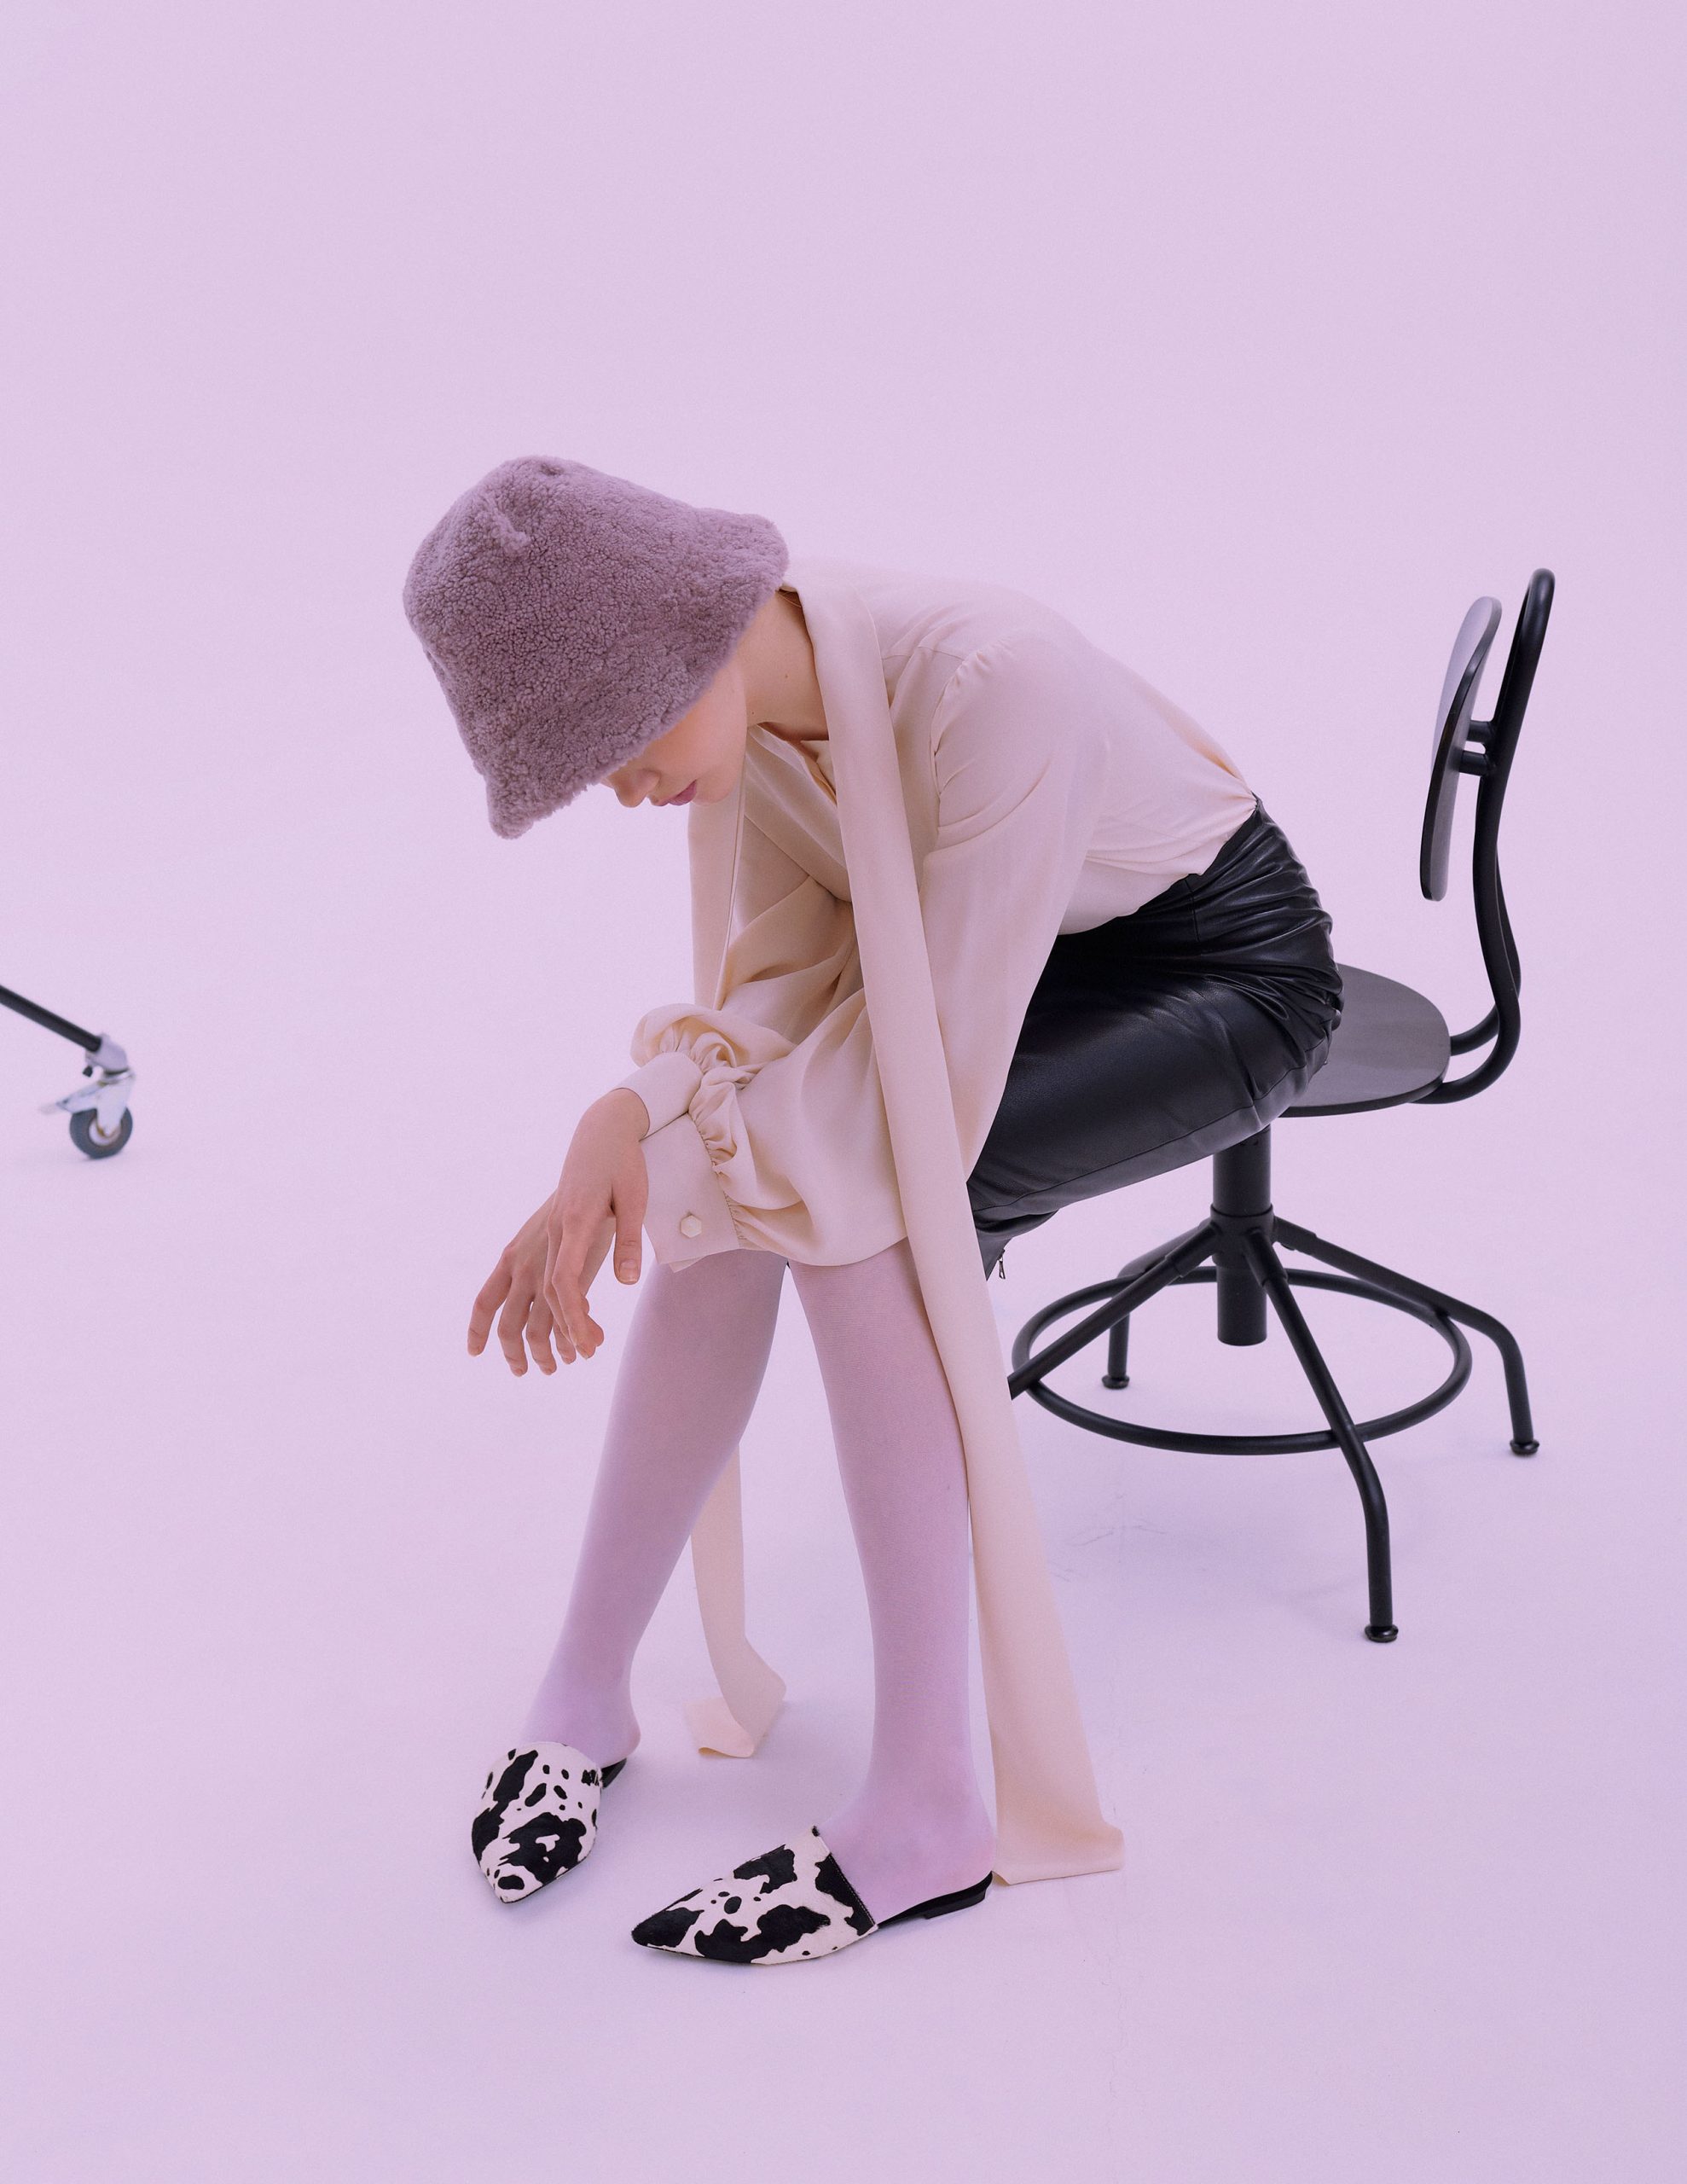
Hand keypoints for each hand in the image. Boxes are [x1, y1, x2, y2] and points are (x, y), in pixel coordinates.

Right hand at [468, 1090, 648, 1373]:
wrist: (600, 1131)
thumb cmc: (621, 1163)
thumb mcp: (634, 1197)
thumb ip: (627, 1240)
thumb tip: (627, 1281)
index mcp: (574, 1223)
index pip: (565, 1280)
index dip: (574, 1316)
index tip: (587, 1344)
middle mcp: (548, 1233)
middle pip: (538, 1294)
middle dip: (550, 1335)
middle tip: (569, 1364)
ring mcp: (538, 1235)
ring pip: (517, 1291)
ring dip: (520, 1331)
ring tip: (535, 1366)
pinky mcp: (539, 1234)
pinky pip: (517, 1279)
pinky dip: (513, 1308)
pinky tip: (516, 1331)